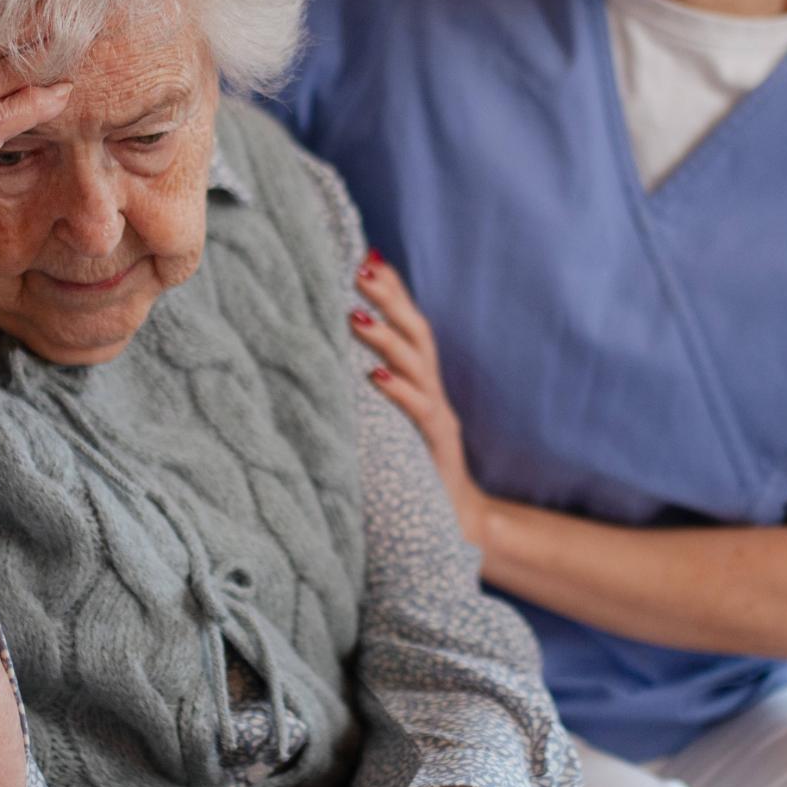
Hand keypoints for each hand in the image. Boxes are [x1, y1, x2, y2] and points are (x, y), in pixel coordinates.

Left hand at [351, 254, 494, 545]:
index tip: (366, 257)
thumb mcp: (390, 427)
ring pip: (416, 366)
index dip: (393, 291)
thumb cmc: (411, 476)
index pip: (410, 327)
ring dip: (386, 337)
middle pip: (416, 333)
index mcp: (420, 385)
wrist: (454, 529)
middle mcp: (431, 393)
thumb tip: (332, 365)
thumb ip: (373, 395)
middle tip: (360, 268)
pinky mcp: (436, 447)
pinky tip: (376, 376)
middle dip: (390, 298)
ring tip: (355, 315)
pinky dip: (399, 391)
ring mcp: (437, 419)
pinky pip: (419, 413)